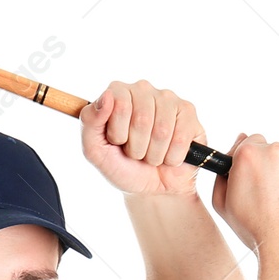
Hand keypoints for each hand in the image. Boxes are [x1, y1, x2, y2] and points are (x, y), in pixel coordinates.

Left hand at [79, 79, 207, 195]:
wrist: (150, 189)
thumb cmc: (122, 166)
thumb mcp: (95, 151)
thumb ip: (89, 123)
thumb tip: (106, 96)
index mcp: (117, 92)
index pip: (120, 104)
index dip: (118, 133)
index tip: (118, 142)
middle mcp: (142, 90)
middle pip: (142, 119)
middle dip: (137, 147)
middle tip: (136, 153)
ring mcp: (168, 99)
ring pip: (162, 131)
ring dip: (154, 154)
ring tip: (151, 155)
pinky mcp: (188, 113)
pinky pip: (180, 139)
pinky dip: (172, 157)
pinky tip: (169, 156)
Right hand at [211, 134, 278, 257]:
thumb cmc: (256, 232)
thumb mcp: (223, 205)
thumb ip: (224, 172)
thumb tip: (236, 146)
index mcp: (251, 154)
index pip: (251, 142)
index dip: (252, 163)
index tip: (255, 180)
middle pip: (275, 152)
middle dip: (273, 170)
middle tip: (271, 201)